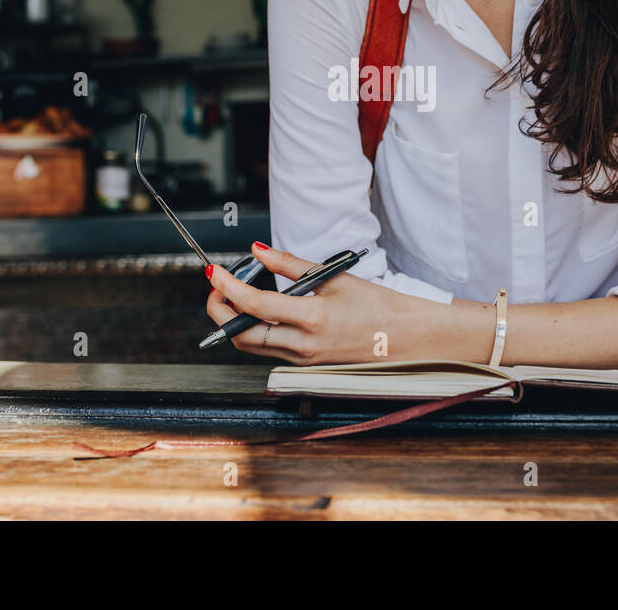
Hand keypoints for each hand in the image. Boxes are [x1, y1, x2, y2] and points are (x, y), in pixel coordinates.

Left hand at [204, 242, 415, 364]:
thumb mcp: (333, 277)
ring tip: (235, 296)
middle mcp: (303, 344)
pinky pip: (267, 349)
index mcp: (313, 317)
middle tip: (217, 287)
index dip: (228, 287)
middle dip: (219, 310)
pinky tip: (260, 312)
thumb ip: (290, 265)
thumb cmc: (376, 305)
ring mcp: (302, 359)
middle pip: (240, 334)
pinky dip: (254, 330)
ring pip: (249, 345)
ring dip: (233, 321)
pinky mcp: (303, 365)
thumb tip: (259, 251)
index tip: (214, 272)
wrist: (403, 337)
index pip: (255, 304)